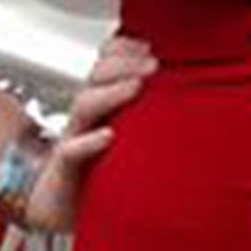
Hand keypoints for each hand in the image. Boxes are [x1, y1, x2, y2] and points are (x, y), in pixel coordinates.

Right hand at [21, 34, 158, 232]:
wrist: (60, 205)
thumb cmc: (100, 168)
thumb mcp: (128, 135)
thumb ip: (150, 115)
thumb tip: (191, 99)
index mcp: (103, 102)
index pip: (106, 63)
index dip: (123, 49)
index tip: (148, 46)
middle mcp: (87, 115)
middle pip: (96, 76)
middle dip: (123, 63)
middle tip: (152, 64)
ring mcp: (75, 137)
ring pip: (85, 105)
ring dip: (111, 93)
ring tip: (136, 87)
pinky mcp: (66, 167)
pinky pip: (71, 151)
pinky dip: (88, 142)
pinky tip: (107, 136)